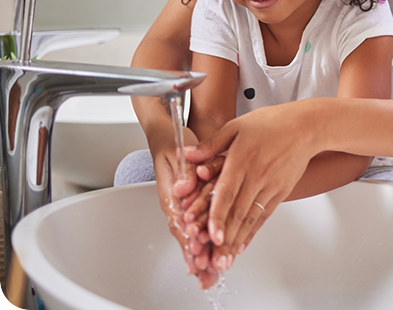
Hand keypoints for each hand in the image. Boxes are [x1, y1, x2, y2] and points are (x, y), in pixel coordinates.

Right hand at [151, 127, 220, 287]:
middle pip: (184, 233)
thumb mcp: (178, 152)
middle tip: (206, 272)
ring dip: (200, 252)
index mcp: (170, 192)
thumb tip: (183, 189)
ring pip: (191, 232)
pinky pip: (197, 224)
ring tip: (210, 272)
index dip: (188, 238)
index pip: (179, 221)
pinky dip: (204, 240)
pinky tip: (210, 254)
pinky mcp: (191, 200)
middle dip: (195, 254)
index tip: (198, 252)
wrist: (169, 134)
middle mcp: (175, 201)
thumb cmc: (173, 141)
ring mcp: (183, 202)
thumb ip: (184, 172)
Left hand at [184, 100, 317, 266]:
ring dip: (237, 240)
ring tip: (225, 260)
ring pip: (250, 218)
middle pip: (238, 211)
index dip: (217, 215)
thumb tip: (188, 154)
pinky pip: (264, 216)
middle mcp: (256, 175)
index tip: (210, 234)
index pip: (227, 192)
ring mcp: (270, 186)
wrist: (305, 127)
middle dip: (225, 237)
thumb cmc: (271, 123)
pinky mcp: (280, 192)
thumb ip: (212, 144)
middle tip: (213, 258)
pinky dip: (252, 232)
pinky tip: (242, 245)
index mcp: (242, 159)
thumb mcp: (237, 126)